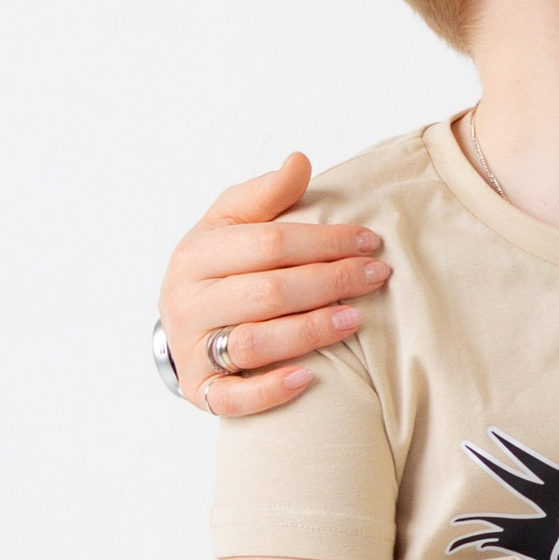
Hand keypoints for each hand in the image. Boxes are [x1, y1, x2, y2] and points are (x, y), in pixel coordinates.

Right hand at [160, 155, 389, 415]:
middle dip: (329, 282)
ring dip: (310, 332)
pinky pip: (233, 398)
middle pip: (268, 292)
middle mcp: (186, 301)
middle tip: (376, 276)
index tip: (369, 241)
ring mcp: (191, 349)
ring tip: (355, 319)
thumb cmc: (219, 267)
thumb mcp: (231, 223)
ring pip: (254, 342)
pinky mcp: (199, 391)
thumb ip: (266, 195)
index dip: (324, 241)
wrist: (182, 324)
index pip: (268, 243)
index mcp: (195, 254)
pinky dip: (270, 390)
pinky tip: (308, 378)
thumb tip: (300, 161)